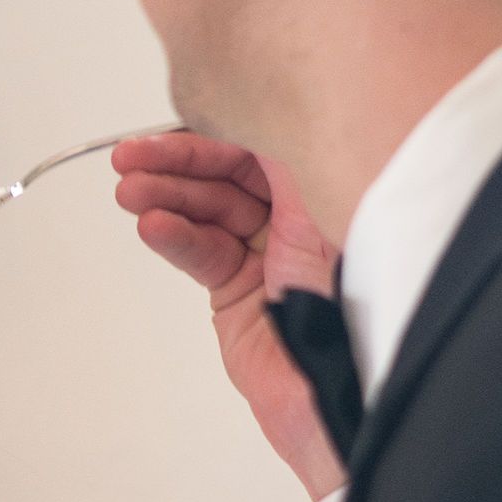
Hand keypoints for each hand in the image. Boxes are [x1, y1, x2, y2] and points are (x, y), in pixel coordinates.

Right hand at [113, 131, 345, 500]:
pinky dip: (176, 237)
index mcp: (340, 184)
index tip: (175, 120)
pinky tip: (153, 226)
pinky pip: (204, 254)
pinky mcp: (243, 296)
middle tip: (131, 158)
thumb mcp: (334, 205)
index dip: (219, 126)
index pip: (267, 138)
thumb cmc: (370, 303)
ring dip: (165, 197)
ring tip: (130, 192)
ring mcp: (272, 257)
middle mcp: (307, 217)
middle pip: (230, 171)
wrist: (351, 393)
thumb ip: (295, 157)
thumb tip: (255, 108)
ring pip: (210, 212)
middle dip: (177, 162)